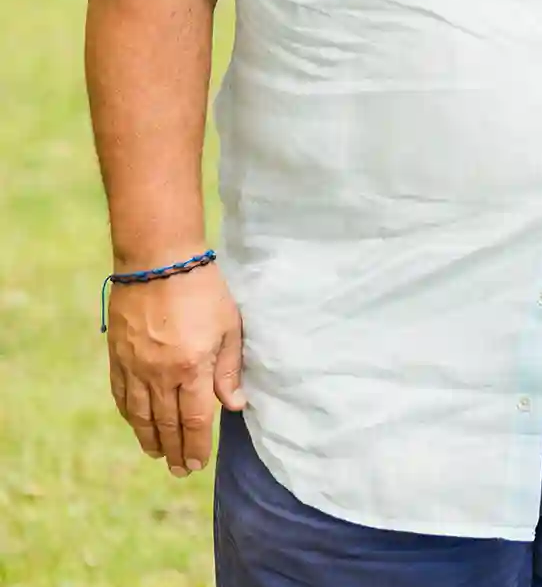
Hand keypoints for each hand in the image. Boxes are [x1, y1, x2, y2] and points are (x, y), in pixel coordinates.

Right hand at [106, 262, 242, 477]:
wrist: (158, 262)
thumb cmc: (203, 291)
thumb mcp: (229, 327)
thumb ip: (229, 369)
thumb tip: (233, 405)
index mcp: (191, 368)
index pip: (194, 419)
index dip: (196, 445)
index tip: (198, 463)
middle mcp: (159, 373)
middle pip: (166, 423)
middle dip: (174, 450)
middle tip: (180, 470)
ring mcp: (134, 366)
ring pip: (140, 414)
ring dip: (149, 438)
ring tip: (158, 455)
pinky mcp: (117, 355)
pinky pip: (121, 394)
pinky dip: (129, 414)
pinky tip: (136, 424)